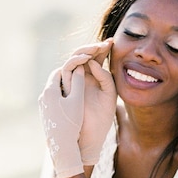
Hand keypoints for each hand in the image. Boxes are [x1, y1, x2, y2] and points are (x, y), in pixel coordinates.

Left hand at [38, 65, 84, 177]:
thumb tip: (79, 67)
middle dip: (68, 77)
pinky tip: (73, 103)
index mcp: (49, 91)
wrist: (61, 147)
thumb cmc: (71, 123)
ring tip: (79, 88)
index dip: (71, 67)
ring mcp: (43, 107)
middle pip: (55, 81)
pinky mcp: (45, 115)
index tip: (81, 67)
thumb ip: (78, 81)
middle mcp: (43, 97)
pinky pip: (54, 101)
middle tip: (81, 75)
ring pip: (54, 91)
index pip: (59, 71)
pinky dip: (63, 98)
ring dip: (65, 87)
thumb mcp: (77, 100)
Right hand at [61, 40, 116, 165]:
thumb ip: (105, 78)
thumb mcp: (110, 95)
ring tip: (96, 48)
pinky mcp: (66, 88)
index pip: (97, 59)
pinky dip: (76, 61)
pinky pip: (67, 70)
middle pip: (84, 57)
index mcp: (94, 79)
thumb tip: (92, 62)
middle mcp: (82, 79)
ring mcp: (73, 82)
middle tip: (104, 43)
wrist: (91, 136)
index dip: (103, 49)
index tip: (112, 41)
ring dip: (84, 51)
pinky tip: (87, 59)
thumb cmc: (102, 119)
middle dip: (93, 48)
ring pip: (74, 60)